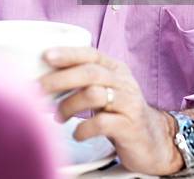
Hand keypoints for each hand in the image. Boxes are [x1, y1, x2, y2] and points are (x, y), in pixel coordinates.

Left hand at [40, 47, 182, 175]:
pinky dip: (84, 128)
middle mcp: (123, 82)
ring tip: (57, 116)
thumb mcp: (105, 90)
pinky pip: (103, 123)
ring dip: (69, 105)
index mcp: (114, 68)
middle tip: (39, 89)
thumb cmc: (119, 112)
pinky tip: (76, 133)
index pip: (90, 54)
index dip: (68, 53)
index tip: (46, 56)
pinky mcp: (131, 126)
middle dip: (60, 79)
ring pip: (94, 95)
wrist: (154, 140)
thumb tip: (46, 75)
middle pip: (89, 73)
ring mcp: (128, 103)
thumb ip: (83, 79)